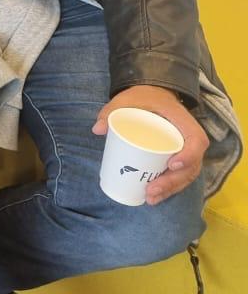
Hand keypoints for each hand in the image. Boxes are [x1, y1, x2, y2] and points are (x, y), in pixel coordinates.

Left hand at [93, 85, 208, 204]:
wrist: (153, 94)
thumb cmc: (143, 96)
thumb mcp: (127, 99)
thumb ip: (112, 110)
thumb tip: (97, 129)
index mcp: (183, 120)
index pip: (197, 140)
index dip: (189, 155)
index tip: (171, 165)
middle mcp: (189, 137)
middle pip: (192, 165)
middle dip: (173, 182)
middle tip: (151, 190)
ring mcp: (186, 149)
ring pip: (187, 174)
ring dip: (171, 189)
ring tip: (150, 199)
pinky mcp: (179, 156)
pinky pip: (180, 175)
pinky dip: (169, 188)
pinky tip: (154, 198)